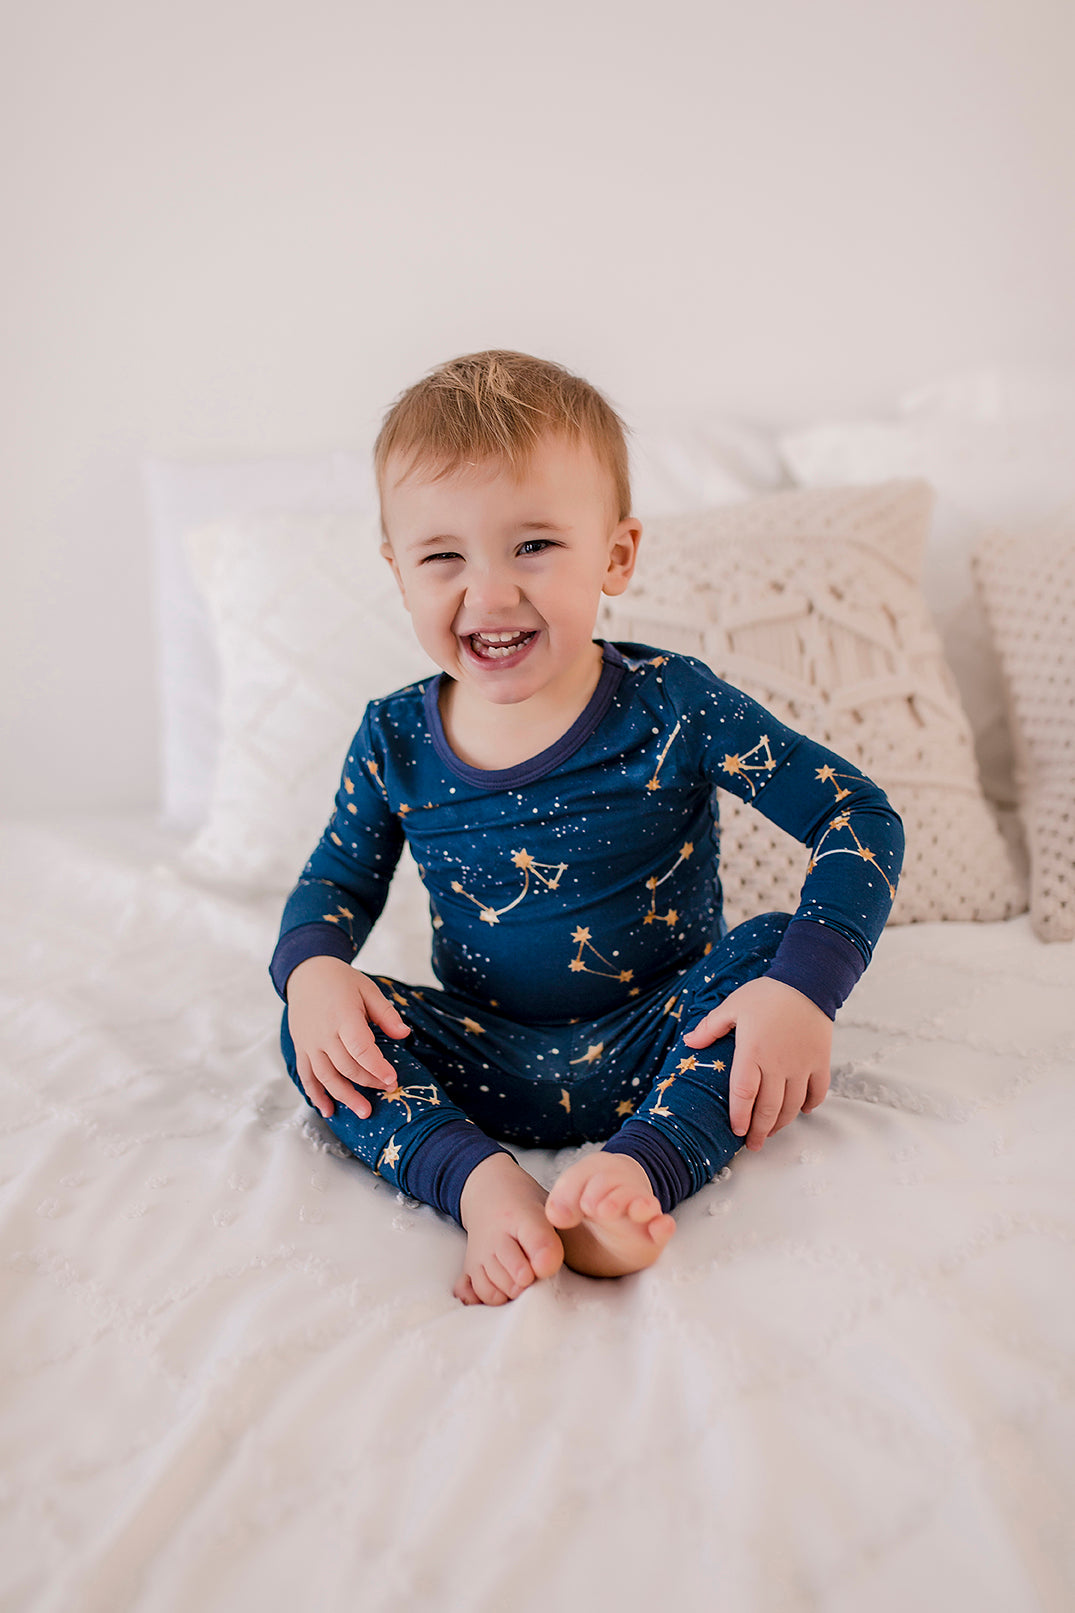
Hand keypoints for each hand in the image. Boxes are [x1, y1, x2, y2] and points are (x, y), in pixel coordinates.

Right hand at [285, 957, 410, 1119]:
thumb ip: (386, 1014)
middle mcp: (324, 1033)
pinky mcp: (301, 1048)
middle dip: (368, 1083)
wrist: (306, 973)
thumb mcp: (367, 989)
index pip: (360, 1048)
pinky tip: (328, 1110)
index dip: (376, 1067)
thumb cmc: (341, 981)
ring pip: (326, 1077)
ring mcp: (310, 1043)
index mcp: (343, 1016)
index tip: (392, 1079)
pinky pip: (307, 1076)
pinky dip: (316, 1095)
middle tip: (386, 1091)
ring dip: (345, 1097)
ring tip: (364, 1112)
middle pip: (346, 1066)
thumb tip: (405, 1035)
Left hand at [682, 975, 831, 1151]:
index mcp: (752, 1052)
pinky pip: (817, 1092)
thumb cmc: (766, 993)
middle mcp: (778, 1064)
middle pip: (768, 1108)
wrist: (807, 981)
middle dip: (760, 1131)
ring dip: (781, 1122)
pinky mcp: (820, 1062)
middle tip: (753, 1144)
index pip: (743, 1094)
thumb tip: (688, 1042)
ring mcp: (801, 1065)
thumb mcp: (732, 1006)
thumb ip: (710, 1027)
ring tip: (771, 1131)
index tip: (736, 1131)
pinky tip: (801, 1110)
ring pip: (792, 1105)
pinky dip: (809, 1105)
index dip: (740, 1117)